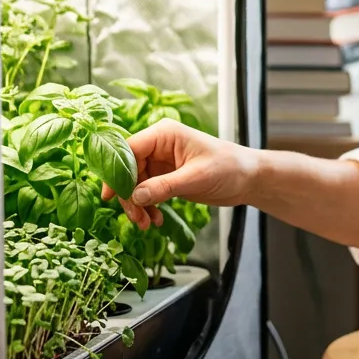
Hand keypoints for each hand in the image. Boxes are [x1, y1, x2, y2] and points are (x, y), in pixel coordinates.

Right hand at [101, 119, 258, 229]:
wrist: (247, 178)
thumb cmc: (228, 168)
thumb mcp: (196, 177)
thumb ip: (165, 186)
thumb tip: (135, 196)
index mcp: (164, 134)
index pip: (129, 149)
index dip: (117, 172)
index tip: (111, 196)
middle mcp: (159, 145)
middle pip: (128, 169)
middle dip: (129, 195)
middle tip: (136, 218)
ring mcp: (161, 161)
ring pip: (135, 183)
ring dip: (137, 205)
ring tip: (147, 224)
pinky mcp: (165, 176)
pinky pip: (146, 192)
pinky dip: (147, 206)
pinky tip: (155, 220)